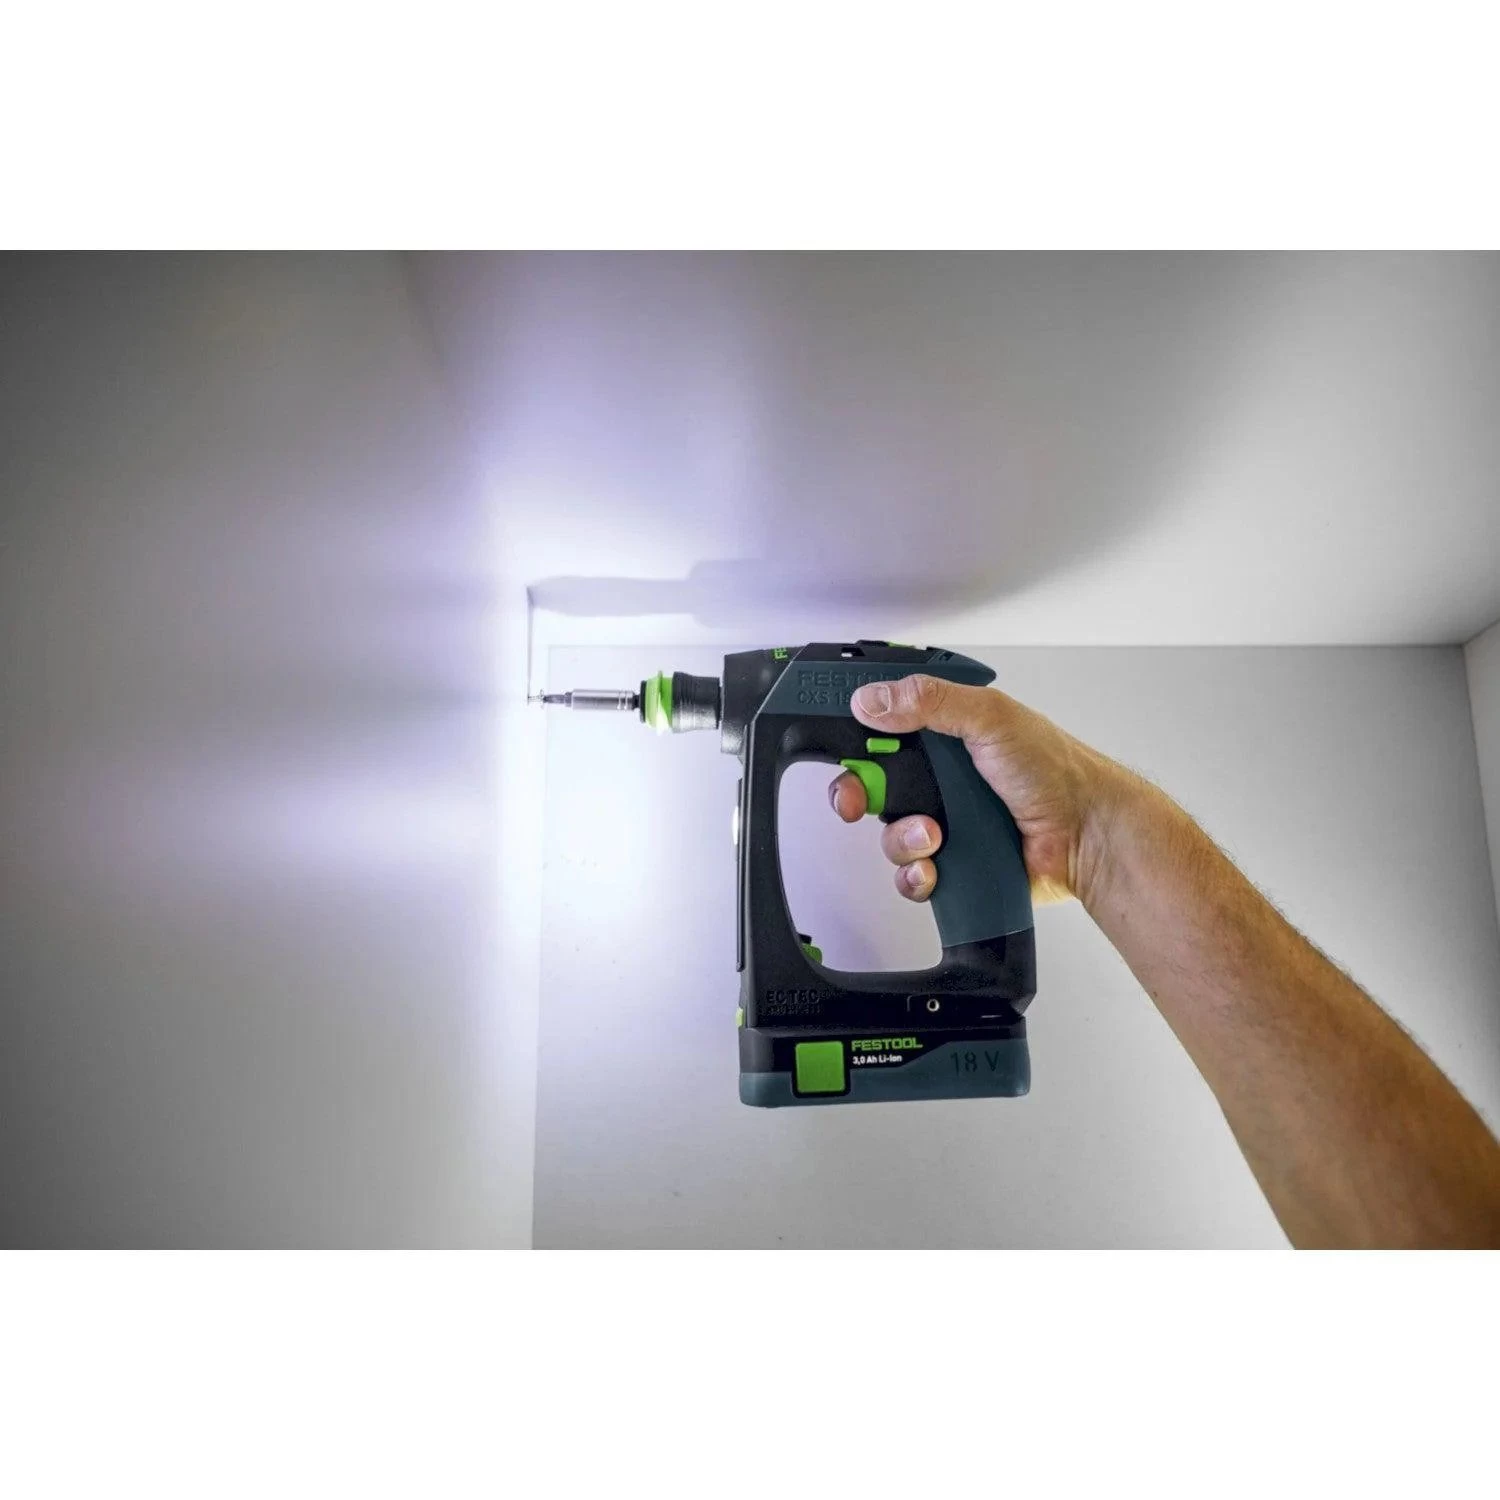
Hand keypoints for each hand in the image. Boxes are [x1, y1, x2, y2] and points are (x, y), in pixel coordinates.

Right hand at [828, 673, 1131, 908]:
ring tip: (934, 834)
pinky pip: (910, 875)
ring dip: (903, 838)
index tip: (844, 745)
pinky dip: (916, 875)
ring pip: (888, 834)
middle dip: (857, 796)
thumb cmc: (1056, 771)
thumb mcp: (990, 717)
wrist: (1087, 836)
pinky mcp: (953, 862)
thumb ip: (929, 701)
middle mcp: (942, 776)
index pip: (883, 727)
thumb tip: (873, 700)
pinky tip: (936, 865)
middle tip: (857, 800)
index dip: (857, 737)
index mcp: (947, 732)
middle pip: (871, 785)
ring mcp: (946, 820)